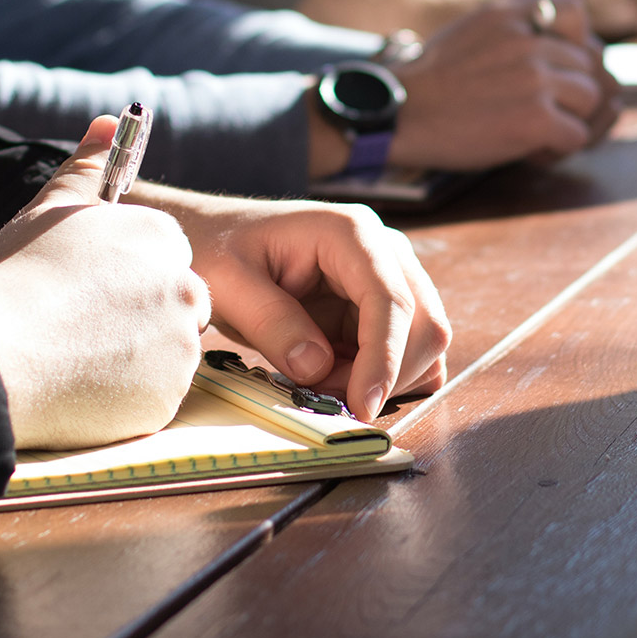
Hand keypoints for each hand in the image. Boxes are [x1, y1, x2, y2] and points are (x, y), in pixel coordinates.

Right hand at [0, 117, 210, 448]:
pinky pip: (155, 396)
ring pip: (167, 352)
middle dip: (138, 316)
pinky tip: (81, 386)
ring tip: (74, 356)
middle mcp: (184, 288)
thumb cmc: (17, 274)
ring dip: (134, 356)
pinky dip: (126, 395)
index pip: (164, 256)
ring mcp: (180, 347)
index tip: (90, 290)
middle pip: (175, 304)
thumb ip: (88, 166)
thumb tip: (107, 122)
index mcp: (160, 238)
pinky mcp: (167, 399)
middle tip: (81, 327)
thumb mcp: (51, 207)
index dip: (124, 275)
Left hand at [133, 187, 450, 421]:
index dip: (383, 358)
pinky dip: (381, 378)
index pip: (391, 299)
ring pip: (421, 344)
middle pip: (423, 324)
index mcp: (350, 232)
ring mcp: (387, 277)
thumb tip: (317, 368)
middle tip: (322, 395)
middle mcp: (382, 250)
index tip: (361, 405)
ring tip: (319, 380)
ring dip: (381, 379)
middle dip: (383, 373)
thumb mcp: (228, 283)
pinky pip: (406, 353)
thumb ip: (272, 323)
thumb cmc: (217, 249)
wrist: (212, 238)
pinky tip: (334, 376)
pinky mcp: (380, 307)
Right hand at [389, 0, 621, 169]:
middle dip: (571, 92)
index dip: (574, 40)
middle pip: (588, 64)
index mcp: (509, 14)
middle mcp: (528, 41)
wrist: (396, 116)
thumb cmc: (428, 84)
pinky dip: (556, 149)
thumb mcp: (469, 32)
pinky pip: (576, 136)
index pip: (575, 12)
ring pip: (590, 101)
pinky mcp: (536, 119)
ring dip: (569, 121)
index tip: (551, 64)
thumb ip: (513, 31)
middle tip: (539, 111)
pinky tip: (527, 150)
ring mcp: (535, 79)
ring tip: (533, 132)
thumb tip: (563, 51)